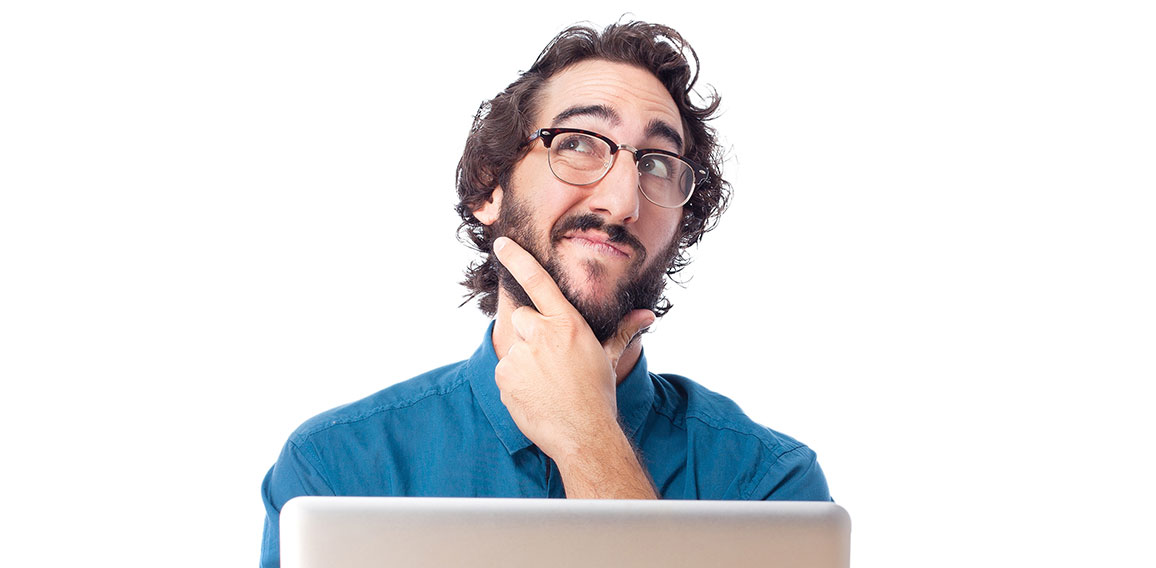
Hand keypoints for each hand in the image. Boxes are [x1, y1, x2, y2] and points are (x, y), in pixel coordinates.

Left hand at [491, 236, 654, 461]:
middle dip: (531, 334)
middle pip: (523, 318)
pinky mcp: (505, 377)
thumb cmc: (597, 393)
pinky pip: (504, 372)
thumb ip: (623, 331)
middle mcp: (541, 334)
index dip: (517, 258)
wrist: (582, 433)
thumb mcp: (608, 358)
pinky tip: (533, 395)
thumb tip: (648, 316)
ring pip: (514, 348)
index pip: (538, 281)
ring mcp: (520, 355)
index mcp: (567, 323)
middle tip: (550, 360)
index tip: (501, 243)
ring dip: (524, 362)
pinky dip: (515, 382)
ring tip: (545, 384)